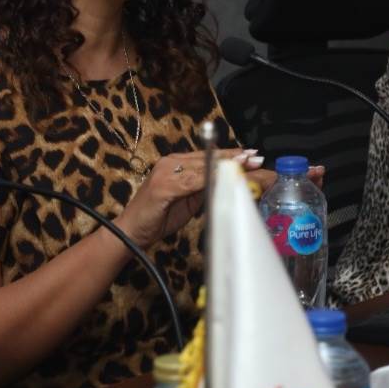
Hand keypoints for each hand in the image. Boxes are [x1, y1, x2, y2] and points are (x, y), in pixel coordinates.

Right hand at [117, 148, 246, 248]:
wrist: (130, 232)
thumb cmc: (158, 217)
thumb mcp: (187, 201)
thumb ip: (203, 189)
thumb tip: (230, 184)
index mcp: (176, 164)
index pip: (208, 156)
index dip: (231, 155)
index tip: (252, 156)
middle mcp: (171, 162)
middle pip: (209, 158)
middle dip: (235, 159)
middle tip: (257, 159)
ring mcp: (166, 172)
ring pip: (204, 167)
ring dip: (227, 168)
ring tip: (248, 167)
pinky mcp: (164, 186)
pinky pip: (193, 182)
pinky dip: (210, 180)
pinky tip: (225, 179)